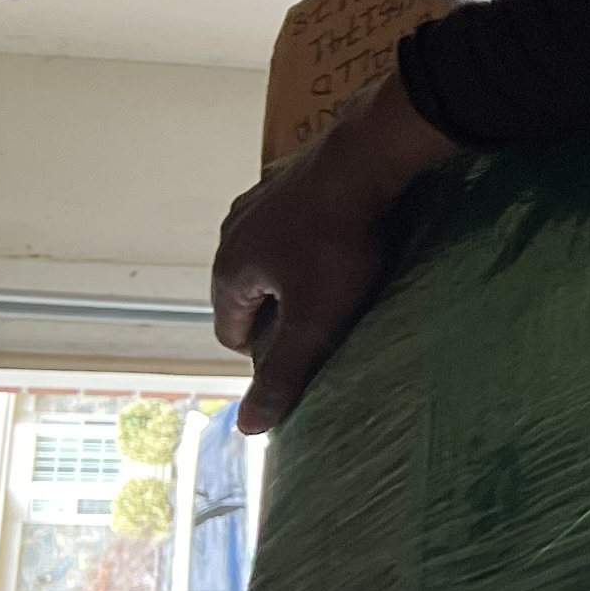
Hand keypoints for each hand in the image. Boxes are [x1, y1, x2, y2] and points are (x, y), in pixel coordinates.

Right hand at [214, 75, 460, 432]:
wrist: (363, 162)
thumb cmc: (337, 247)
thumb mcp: (314, 321)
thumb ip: (283, 373)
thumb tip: (247, 428)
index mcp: (226, 273)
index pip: (231, 334)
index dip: (268, 351)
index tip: (309, 349)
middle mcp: (229, 236)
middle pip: (249, 295)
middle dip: (281, 312)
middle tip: (328, 318)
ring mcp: (254, 204)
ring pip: (268, 260)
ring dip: (294, 277)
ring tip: (338, 283)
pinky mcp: (284, 183)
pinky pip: (289, 229)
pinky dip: (306, 243)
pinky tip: (339, 244)